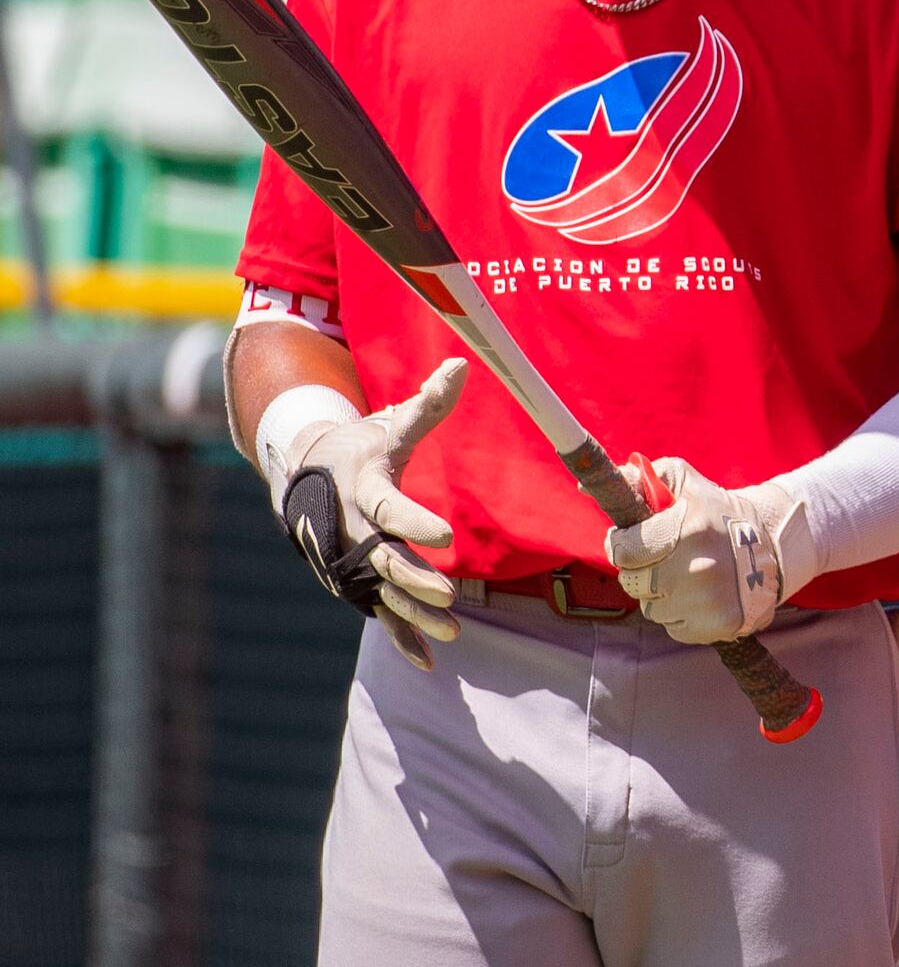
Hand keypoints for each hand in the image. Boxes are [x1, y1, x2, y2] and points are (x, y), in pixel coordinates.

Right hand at [277, 359, 465, 670]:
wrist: (305, 475)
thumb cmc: (361, 445)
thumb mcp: (391, 423)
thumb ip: (430, 402)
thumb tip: (466, 363)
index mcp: (362, 487)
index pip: (389, 506)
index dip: (414, 520)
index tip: (444, 532)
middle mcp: (350, 529)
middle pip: (380, 559)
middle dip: (411, 578)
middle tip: (447, 594)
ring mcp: (349, 561)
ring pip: (380, 593)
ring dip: (412, 614)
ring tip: (452, 629)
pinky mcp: (354, 581)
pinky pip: (377, 613)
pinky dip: (401, 637)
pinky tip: (428, 662)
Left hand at [604, 457, 815, 644]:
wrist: (770, 543)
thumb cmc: (715, 511)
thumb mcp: (680, 481)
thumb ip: (636, 480)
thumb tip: (583, 486)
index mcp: (686, 530)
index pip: (622, 551)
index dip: (624, 544)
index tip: (637, 540)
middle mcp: (697, 568)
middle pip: (633, 583)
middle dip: (642, 570)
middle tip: (664, 557)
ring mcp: (708, 601)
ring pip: (651, 608)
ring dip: (662, 594)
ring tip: (686, 575)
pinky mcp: (718, 625)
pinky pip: (673, 627)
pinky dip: (681, 614)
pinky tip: (699, 595)